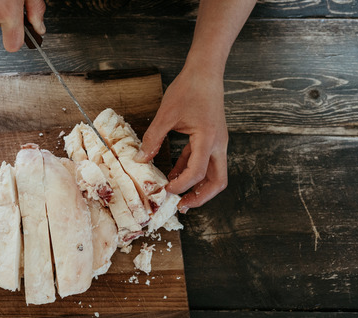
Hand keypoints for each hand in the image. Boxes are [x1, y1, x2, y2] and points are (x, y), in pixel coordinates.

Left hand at [135, 65, 228, 212]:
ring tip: (177, 195)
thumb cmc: (189, 88)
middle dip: (201, 197)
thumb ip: (153, 138)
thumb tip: (140, 159)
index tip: (165, 190)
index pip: (197, 172)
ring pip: (213, 174)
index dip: (181, 185)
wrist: (205, 71)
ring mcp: (217, 142)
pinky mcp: (211, 138)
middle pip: (217, 181)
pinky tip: (173, 175)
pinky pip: (203, 161)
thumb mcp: (166, 114)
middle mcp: (218, 144)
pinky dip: (190, 171)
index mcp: (208, 139)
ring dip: (197, 186)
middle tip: (182, 205)